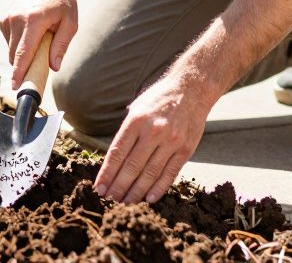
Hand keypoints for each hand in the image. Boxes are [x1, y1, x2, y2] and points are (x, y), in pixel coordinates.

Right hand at [0, 0, 77, 88]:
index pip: (24, 52)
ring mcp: (8, 19)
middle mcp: (17, 19)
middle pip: (15, 55)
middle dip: (25, 66)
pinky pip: (9, 43)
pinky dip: (19, 45)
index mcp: (34, 20)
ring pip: (11, 51)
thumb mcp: (70, 23)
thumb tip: (53, 67)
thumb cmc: (61, 2)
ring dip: (24, 53)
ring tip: (39, 38)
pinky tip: (30, 33)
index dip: (19, 71)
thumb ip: (61, 45)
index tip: (15, 86)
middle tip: (41, 65)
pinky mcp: (3, 21)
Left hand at [94, 72, 208, 203]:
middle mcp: (153, 131)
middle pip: (132, 167)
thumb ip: (127, 132)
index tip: (99, 187)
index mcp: (136, 120)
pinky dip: (158, 188)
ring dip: (136, 191)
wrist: (192, 88)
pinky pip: (170, 173)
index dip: (107, 173)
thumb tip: (114, 159)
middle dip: (118, 186)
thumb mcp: (137, 107)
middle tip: (109, 199)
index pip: (117, 153)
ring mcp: (171, 141)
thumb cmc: (159, 98)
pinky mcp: (186, 149)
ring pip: (150, 174)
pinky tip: (148, 198)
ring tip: (125, 202)